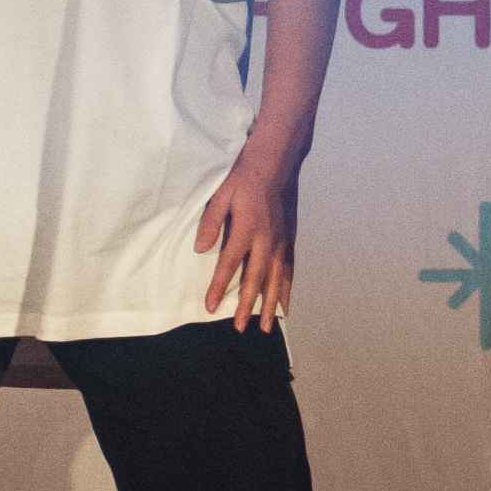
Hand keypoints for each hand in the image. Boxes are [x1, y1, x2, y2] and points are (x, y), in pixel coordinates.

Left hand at [197, 156, 301, 332]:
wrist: (275, 162)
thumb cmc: (243, 177)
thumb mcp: (220, 194)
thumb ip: (211, 222)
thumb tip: (200, 249)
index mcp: (247, 229)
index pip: (230, 264)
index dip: (220, 287)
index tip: (211, 307)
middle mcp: (267, 240)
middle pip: (257, 279)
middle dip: (248, 306)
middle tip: (240, 328)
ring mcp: (281, 241)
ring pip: (277, 280)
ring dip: (271, 305)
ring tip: (267, 327)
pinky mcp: (289, 240)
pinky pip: (289, 270)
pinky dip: (287, 290)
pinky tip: (285, 304)